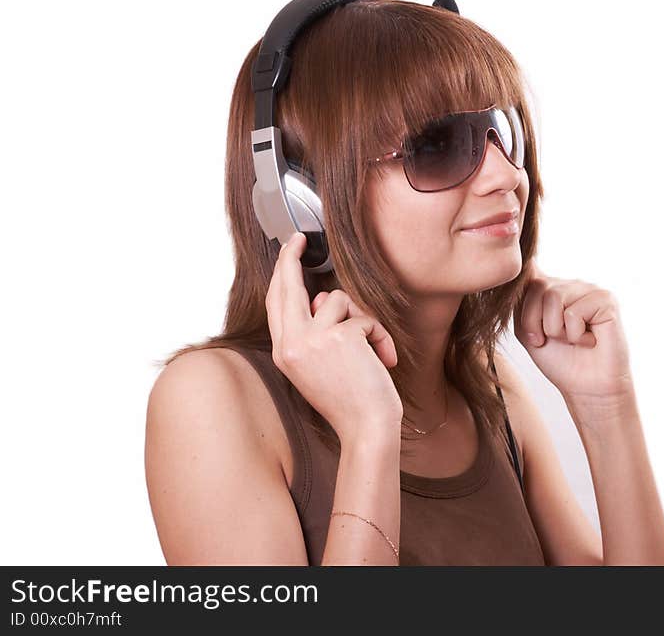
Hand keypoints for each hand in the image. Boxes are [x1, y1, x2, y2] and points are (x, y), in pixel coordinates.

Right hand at [266, 232, 403, 444]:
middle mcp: (291, 344)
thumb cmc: (351, 400)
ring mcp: (312, 339)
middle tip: (299, 238)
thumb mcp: (319, 367)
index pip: (276, 305)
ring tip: (371, 350)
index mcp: (285, 353)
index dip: (280, 276)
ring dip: (361, 319)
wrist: (368, 428)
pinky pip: (363, 317)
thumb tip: (322, 298)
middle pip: (287, 288)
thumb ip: (315, 332)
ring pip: (337, 299)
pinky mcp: (338, 336)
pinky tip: (383, 359)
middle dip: (290, 258)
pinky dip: (379, 335)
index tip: (287, 253)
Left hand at [513, 259, 634, 402]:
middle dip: (537, 323)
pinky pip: (573, 312)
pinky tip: (589, 340)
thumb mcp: (527, 329)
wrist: (586, 388)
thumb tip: (527, 264)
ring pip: (553, 297)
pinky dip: (576, 335)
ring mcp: (589, 289)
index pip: (527, 274)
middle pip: (536, 287)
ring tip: (572, 339)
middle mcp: (570, 284)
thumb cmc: (559, 361)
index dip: (525, 303)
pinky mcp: (606, 299)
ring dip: (556, 330)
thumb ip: (520, 300)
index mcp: (551, 288)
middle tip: (554, 340)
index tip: (534, 332)